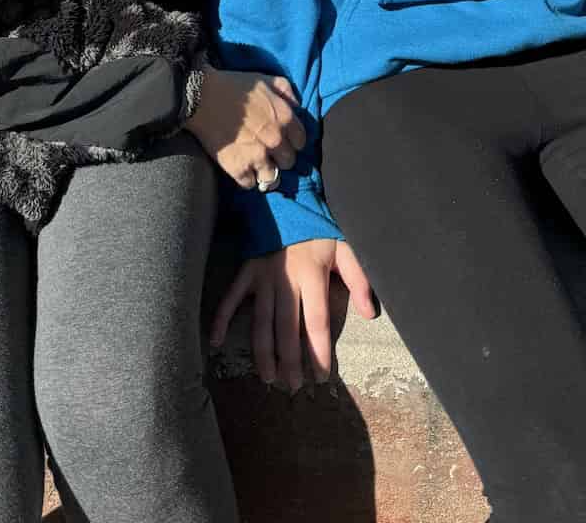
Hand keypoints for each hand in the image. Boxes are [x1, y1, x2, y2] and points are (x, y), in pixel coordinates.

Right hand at [184, 67, 306, 187]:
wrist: (202, 97)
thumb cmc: (233, 85)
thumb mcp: (265, 79)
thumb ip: (285, 91)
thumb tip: (296, 106)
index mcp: (285, 118)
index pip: (300, 142)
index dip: (291, 142)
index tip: (283, 142)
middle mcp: (276, 140)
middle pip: (288, 162)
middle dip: (279, 157)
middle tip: (267, 152)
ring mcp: (258, 156)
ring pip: (271, 178)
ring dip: (264, 172)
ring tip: (256, 166)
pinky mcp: (238, 168)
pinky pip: (250, 183)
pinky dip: (246, 178)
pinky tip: (241, 168)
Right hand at [210, 240, 378, 390]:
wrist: (289, 200)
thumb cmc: (320, 229)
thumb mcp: (346, 248)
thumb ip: (359, 279)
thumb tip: (370, 314)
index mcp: (312, 275)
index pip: (316, 322)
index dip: (319, 351)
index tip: (322, 376)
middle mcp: (285, 279)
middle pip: (287, 329)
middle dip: (290, 361)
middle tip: (294, 386)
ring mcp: (262, 277)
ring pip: (261, 322)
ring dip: (263, 353)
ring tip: (269, 378)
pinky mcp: (246, 272)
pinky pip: (231, 298)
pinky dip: (221, 319)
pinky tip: (215, 342)